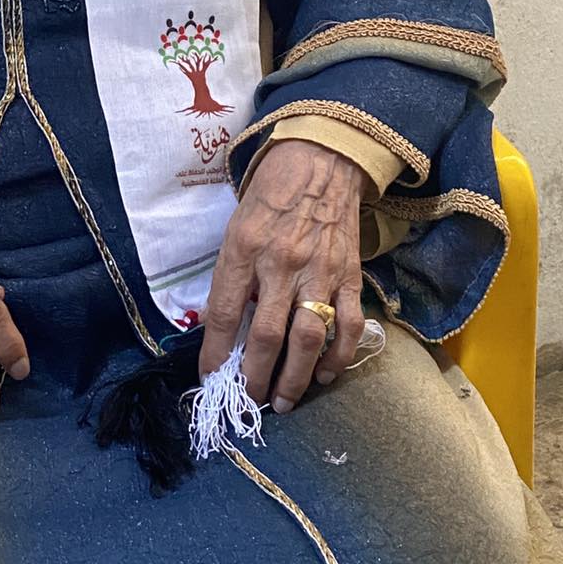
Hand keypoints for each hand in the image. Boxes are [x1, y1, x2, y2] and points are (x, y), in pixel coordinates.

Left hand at [198, 139, 366, 413]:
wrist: (321, 161)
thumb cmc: (270, 194)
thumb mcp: (236, 227)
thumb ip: (233, 274)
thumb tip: (226, 327)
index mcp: (243, 248)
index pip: (224, 313)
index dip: (216, 354)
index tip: (211, 379)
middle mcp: (280, 264)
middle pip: (266, 337)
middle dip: (256, 378)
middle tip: (251, 402)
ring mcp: (319, 272)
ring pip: (308, 340)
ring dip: (295, 379)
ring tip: (284, 401)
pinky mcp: (350, 276)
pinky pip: (348, 327)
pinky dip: (338, 358)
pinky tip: (326, 375)